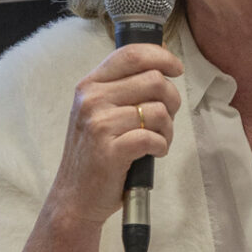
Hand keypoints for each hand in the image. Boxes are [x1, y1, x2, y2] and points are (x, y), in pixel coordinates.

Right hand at [47, 42, 183, 227]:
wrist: (75, 197)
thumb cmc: (94, 155)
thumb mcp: (98, 112)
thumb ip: (123, 88)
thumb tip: (161, 64)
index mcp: (90, 85)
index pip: (131, 54)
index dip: (161, 56)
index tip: (176, 68)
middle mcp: (92, 100)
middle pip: (154, 80)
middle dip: (171, 100)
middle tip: (166, 119)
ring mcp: (99, 125)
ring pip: (159, 111)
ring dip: (167, 129)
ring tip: (157, 141)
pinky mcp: (110, 150)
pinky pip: (153, 137)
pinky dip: (161, 146)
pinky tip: (153, 153)